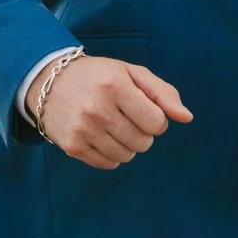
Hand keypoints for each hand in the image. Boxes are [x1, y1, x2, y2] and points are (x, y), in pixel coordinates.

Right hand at [37, 54, 192, 168]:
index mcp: (115, 86)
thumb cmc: (100, 76)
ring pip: (127, 156)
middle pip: (143, 142)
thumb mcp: (133, 73)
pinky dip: (112, 154)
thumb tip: (187, 118)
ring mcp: (83, 130)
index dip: (157, 119)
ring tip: (115, 126)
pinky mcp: (72, 146)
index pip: (156, 123)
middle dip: (143, 133)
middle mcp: (97, 109)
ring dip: (128, 144)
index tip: (144, 110)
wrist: (50, 81)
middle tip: (128, 117)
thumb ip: (163, 93)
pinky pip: (108, 164)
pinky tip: (103, 136)